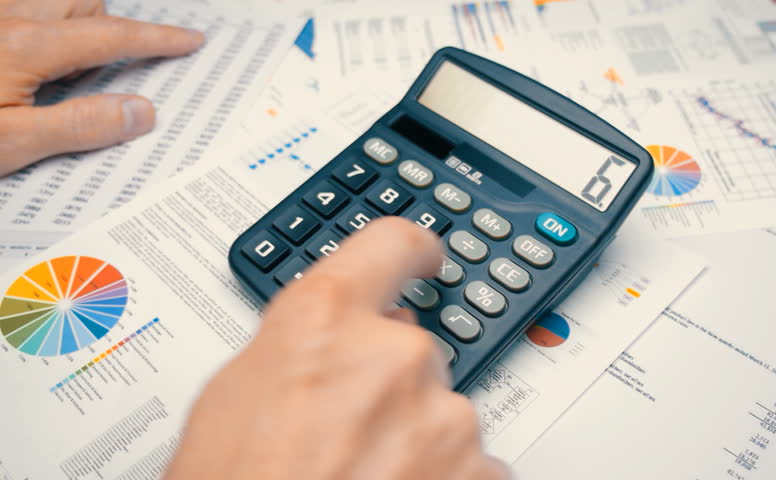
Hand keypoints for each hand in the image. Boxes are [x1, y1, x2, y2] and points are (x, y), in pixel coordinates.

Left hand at [0, 0, 203, 176]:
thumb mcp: (11, 142)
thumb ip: (78, 125)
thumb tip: (141, 112)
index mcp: (26, 47)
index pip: (112, 37)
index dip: (157, 39)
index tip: (189, 40)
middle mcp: (9, 21)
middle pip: (84, 5)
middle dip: (105, 29)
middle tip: (101, 74)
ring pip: (51, 1)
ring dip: (70, 26)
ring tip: (58, 73)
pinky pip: (22, 13)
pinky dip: (39, 29)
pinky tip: (23, 67)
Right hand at [166, 218, 510, 479]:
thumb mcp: (239, 392)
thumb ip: (304, 344)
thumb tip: (344, 339)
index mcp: (324, 320)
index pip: (392, 244)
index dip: (412, 250)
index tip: (426, 258)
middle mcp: (393, 356)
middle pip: (416, 347)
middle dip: (390, 383)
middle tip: (348, 430)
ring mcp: (442, 417)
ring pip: (443, 411)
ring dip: (415, 438)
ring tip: (361, 475)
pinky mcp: (477, 471)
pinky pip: (472, 461)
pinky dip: (444, 478)